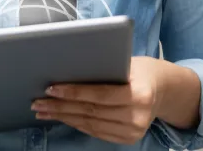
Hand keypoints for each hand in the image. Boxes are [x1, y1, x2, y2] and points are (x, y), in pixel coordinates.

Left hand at [32, 56, 164, 144]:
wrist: (165, 90)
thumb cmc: (141, 70)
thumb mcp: (128, 63)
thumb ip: (104, 69)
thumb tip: (67, 69)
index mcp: (140, 94)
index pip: (100, 95)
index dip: (74, 92)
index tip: (51, 88)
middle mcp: (138, 116)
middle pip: (91, 112)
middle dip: (61, 107)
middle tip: (38, 101)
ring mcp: (134, 131)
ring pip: (90, 124)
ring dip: (63, 117)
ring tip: (43, 110)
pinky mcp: (128, 139)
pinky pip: (96, 132)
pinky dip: (76, 124)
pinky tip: (62, 117)